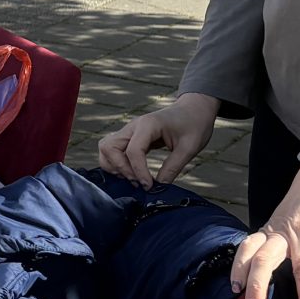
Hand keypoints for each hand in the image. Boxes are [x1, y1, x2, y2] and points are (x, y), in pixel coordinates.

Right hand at [96, 91, 218, 187]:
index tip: (150, 186)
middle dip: (121, 168)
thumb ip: (173, 167)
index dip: (138, 172)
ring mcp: (128, 131)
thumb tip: (158, 188)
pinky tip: (133, 173)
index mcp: (148, 124)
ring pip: (106, 148)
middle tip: (138, 181)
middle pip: (109, 147)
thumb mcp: (190, 147)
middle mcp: (133, 126)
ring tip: (134, 178)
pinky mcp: (129, 137)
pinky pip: (112, 151)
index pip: (133, 151)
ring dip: (115, 166)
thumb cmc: (194, 124)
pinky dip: (116, 164)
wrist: (193, 110)